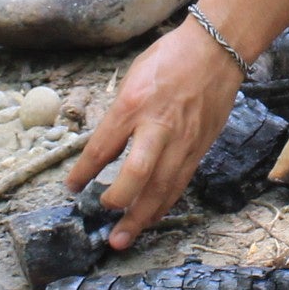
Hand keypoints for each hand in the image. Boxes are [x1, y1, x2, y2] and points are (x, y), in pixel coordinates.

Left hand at [69, 19, 245, 248]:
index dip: (84, 173)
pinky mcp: (200, 148)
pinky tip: (151, 217)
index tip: (72, 187)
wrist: (216, 51)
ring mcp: (182, 140)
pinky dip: (163, 204)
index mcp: (133, 105)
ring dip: (141, 217)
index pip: (102, 148)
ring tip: (123, 238)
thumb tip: (106, 145)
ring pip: (161, 189)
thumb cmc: (171, 57)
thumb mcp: (133, 77)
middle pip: (136, 176)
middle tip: (104, 216)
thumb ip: (120, 113)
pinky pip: (179, 184)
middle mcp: (158, 127)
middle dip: (117, 202)